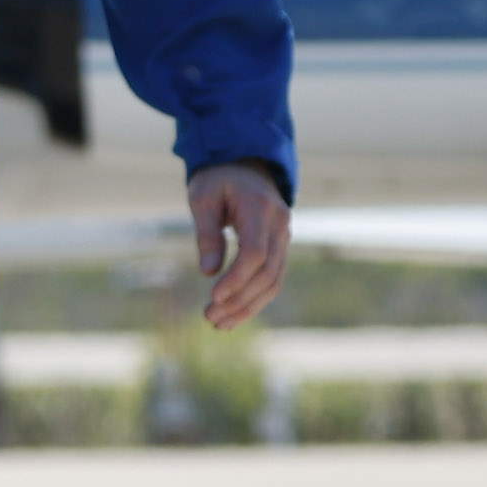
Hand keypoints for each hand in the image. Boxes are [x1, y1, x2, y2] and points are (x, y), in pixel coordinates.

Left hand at [190, 162, 294, 328]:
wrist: (245, 164)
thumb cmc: (218, 179)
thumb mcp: (203, 197)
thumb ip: (207, 233)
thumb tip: (208, 271)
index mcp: (260, 209)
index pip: (255, 253)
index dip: (237, 278)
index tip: (213, 296)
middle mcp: (279, 225)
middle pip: (267, 272)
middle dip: (239, 299)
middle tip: (210, 317)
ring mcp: (284, 237)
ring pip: (274, 281)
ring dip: (248, 306)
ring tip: (218, 323)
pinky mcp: (280, 247)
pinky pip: (273, 278)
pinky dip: (255, 299)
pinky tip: (233, 314)